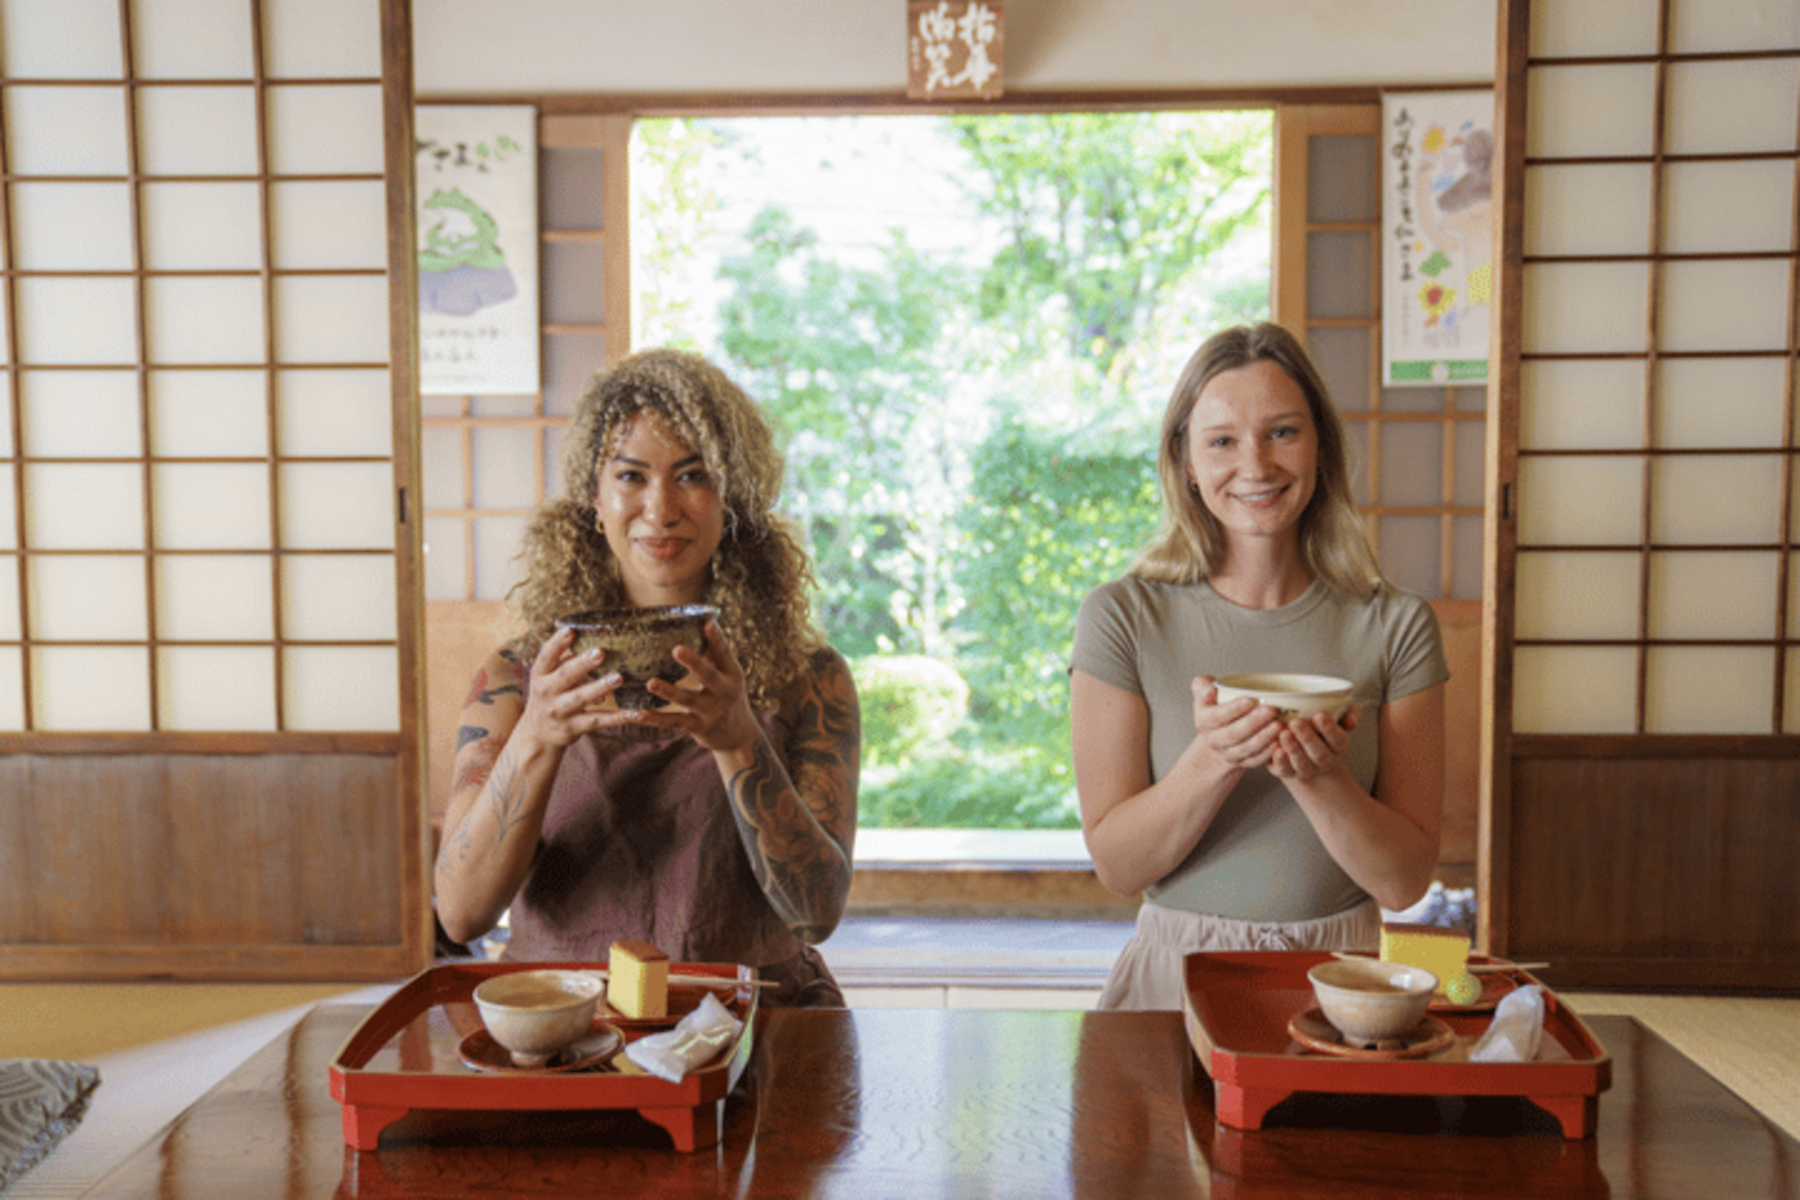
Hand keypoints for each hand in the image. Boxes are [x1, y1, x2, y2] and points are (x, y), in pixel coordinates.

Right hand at [515, 626, 626, 747]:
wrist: (537, 736)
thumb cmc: (548, 697)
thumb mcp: (547, 678)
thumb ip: (562, 658)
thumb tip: (581, 634)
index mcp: (540, 675)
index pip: (545, 656)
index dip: (557, 643)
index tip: (571, 630)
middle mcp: (546, 692)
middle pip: (565, 675)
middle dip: (582, 664)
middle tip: (600, 652)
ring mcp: (559, 711)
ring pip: (580, 698)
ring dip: (599, 688)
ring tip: (618, 678)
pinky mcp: (573, 727)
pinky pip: (598, 721)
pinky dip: (617, 717)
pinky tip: (635, 713)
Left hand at [636, 620, 762, 754]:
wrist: (737, 735)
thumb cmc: (727, 695)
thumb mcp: (728, 675)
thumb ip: (715, 653)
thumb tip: (703, 621)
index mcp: (731, 675)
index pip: (724, 654)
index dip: (717, 639)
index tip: (708, 624)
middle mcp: (724, 693)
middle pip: (708, 676)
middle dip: (694, 663)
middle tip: (677, 649)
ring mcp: (710, 712)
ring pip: (688, 700)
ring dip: (668, 692)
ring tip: (651, 683)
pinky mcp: (697, 727)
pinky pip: (673, 722)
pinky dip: (656, 719)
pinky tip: (639, 714)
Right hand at [1190, 675, 1282, 770]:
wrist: (1218, 732)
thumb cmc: (1215, 707)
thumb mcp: (1203, 691)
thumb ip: (1201, 685)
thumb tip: (1208, 689)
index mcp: (1203, 721)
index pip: (1216, 717)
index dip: (1232, 709)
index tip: (1249, 700)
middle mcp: (1213, 740)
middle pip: (1233, 734)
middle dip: (1254, 722)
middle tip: (1271, 710)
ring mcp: (1227, 753)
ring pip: (1246, 749)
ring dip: (1264, 737)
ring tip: (1278, 724)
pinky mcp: (1241, 762)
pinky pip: (1255, 760)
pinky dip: (1268, 752)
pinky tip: (1278, 741)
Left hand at [1268, 705, 1359, 781]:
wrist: (1303, 743)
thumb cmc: (1321, 726)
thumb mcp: (1339, 716)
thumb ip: (1350, 713)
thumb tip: (1351, 722)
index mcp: (1338, 747)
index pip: (1339, 741)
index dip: (1330, 729)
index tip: (1319, 715)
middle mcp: (1324, 761)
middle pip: (1320, 755)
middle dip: (1308, 738)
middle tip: (1296, 722)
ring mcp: (1306, 769)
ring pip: (1302, 764)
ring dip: (1293, 749)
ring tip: (1284, 733)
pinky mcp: (1287, 771)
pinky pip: (1285, 770)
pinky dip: (1280, 760)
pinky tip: (1276, 748)